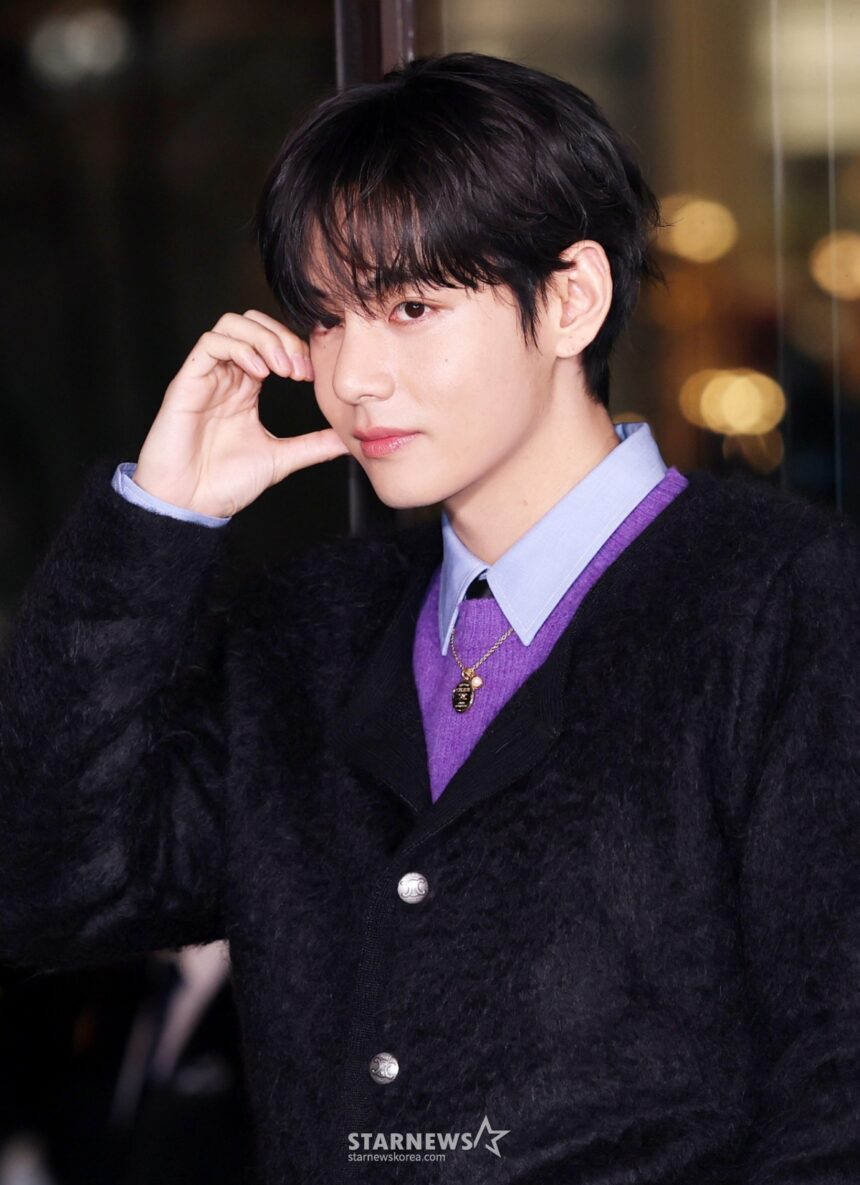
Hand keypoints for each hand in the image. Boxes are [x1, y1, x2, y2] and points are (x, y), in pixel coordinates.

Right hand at [133, 310, 348, 516]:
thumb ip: (314, 445)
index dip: (295, 347)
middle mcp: (226, 376)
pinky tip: (258, 374)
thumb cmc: (224, 483)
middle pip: (252, 323)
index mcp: (246, 388)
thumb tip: (347, 441)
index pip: (271, 341)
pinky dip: (239, 349)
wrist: (190, 504)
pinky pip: (210, 344)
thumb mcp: (282, 458)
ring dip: (263, 339)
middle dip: (282, 337)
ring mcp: (206, 377)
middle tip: (299, 370)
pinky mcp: (187, 382)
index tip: (312, 375)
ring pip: (231, 325)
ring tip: (281, 369)